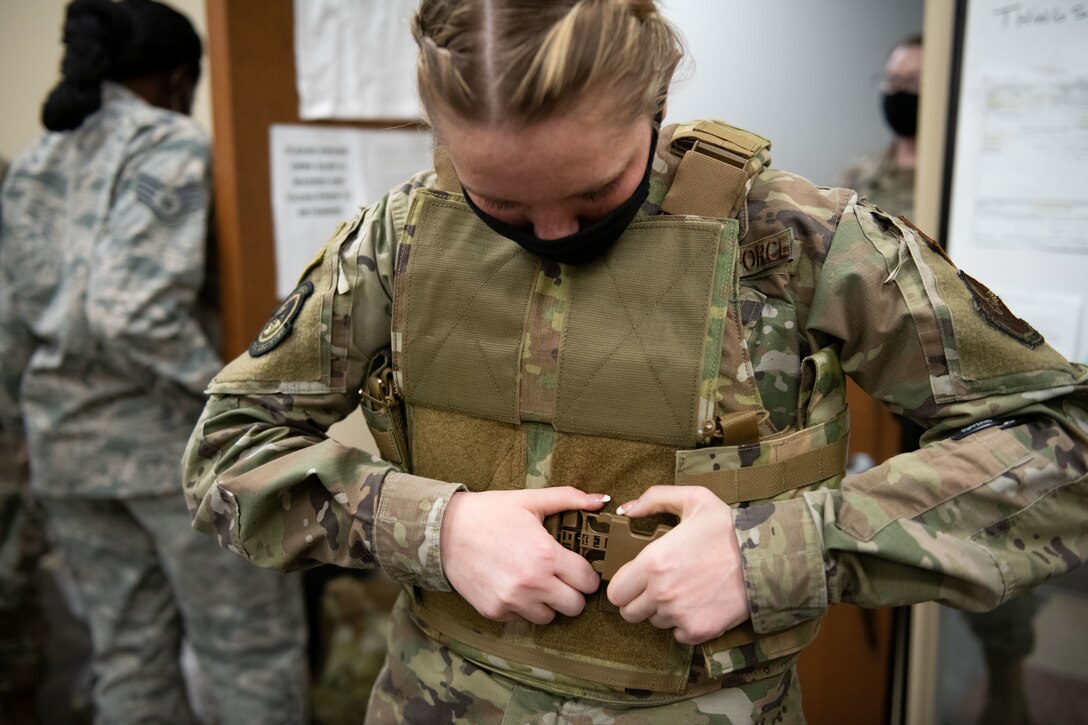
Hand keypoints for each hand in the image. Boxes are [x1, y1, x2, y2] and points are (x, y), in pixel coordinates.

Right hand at [440, 487, 607, 624]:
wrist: (444, 531)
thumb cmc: (490, 512)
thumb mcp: (530, 500)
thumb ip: (569, 499)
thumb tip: (601, 500)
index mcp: (546, 555)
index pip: (588, 582)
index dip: (587, 574)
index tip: (578, 568)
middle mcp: (533, 583)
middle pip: (575, 606)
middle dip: (572, 593)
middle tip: (561, 578)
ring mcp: (513, 601)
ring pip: (550, 617)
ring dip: (548, 603)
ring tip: (537, 583)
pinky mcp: (495, 612)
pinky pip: (521, 619)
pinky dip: (522, 607)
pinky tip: (513, 586)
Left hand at [606, 485, 749, 643]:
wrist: (768, 559)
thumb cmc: (728, 528)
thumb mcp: (693, 499)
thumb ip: (654, 499)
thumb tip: (624, 509)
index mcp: (652, 563)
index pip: (615, 592)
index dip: (624, 585)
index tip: (637, 578)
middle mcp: (661, 593)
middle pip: (629, 613)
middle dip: (639, 601)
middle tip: (657, 586)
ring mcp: (680, 615)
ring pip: (655, 623)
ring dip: (663, 611)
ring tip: (684, 590)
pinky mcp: (699, 631)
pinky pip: (678, 635)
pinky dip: (684, 624)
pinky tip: (698, 604)